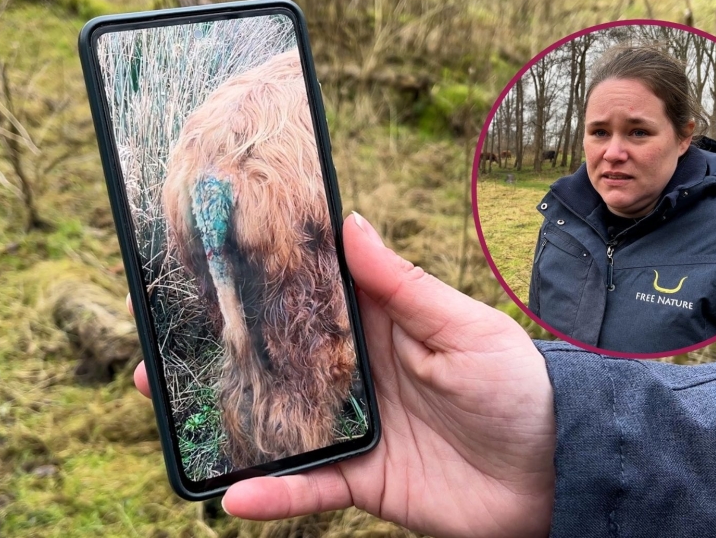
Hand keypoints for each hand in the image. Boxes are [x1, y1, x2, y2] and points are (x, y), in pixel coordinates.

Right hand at [130, 212, 555, 537]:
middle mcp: (359, 372)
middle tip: (160, 338)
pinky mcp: (365, 478)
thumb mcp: (464, 327)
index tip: (206, 263)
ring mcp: (358, 426)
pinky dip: (275, 491)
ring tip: (163, 401)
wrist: (555, 471)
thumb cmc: (518, 386)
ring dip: (223, 414)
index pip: (311, 297)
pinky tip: (231, 493)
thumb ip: (402, 286)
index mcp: (381, 325)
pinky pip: (311, 485)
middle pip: (278, 357)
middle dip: (222, 348)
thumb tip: (350, 222)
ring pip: (278, 418)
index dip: (263, 282)